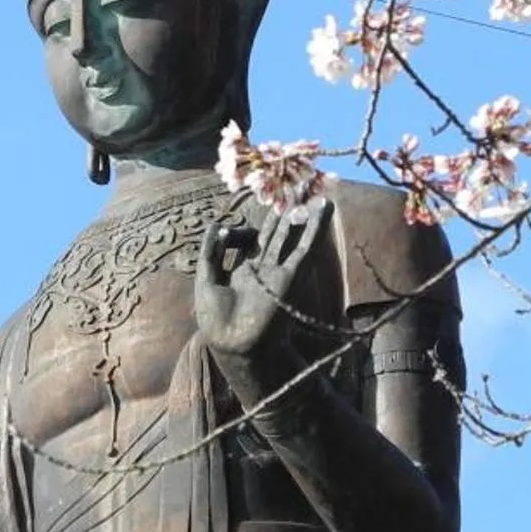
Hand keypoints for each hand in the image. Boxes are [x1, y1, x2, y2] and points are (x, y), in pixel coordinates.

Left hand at [193, 192, 332, 374]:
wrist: (234, 345)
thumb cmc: (216, 319)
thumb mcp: (206, 279)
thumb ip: (211, 252)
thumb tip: (217, 224)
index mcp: (242, 271)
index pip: (248, 241)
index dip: (240, 230)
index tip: (226, 230)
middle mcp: (263, 269)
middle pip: (275, 233)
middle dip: (282, 210)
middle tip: (293, 186)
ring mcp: (278, 271)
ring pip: (292, 236)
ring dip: (301, 212)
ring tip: (310, 188)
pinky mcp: (290, 276)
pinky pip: (305, 248)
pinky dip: (315, 227)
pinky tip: (324, 208)